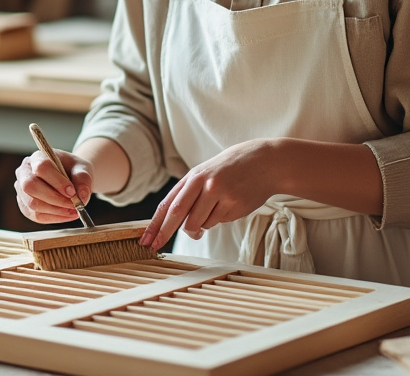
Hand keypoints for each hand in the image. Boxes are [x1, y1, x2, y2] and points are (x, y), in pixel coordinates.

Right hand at [14, 148, 93, 223]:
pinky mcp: (24, 205)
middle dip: (54, 198)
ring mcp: (21, 190)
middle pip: (30, 186)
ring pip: (32, 204)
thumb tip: (81, 197)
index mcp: (37, 157)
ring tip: (73, 210)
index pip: (41, 167)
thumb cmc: (73, 170)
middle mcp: (24, 172)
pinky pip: (35, 215)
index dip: (57, 181)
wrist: (70, 178)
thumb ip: (83, 180)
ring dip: (55, 210)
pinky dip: (53, 217)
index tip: (72, 192)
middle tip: (73, 204)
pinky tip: (67, 214)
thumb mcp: (83, 169)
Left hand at [140, 139, 279, 250]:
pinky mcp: (235, 205)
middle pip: (178, 215)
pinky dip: (219, 219)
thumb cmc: (229, 170)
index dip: (155, 224)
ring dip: (201, 226)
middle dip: (165, 233)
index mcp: (193, 176)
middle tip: (155, 246)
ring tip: (214, 207)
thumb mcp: (205, 174)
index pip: (168, 203)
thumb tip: (179, 227)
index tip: (145, 240)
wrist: (263, 162)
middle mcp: (204, 183)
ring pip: (200, 224)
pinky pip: (218, 223)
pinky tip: (229, 203)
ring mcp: (220, 194)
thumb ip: (189, 196)